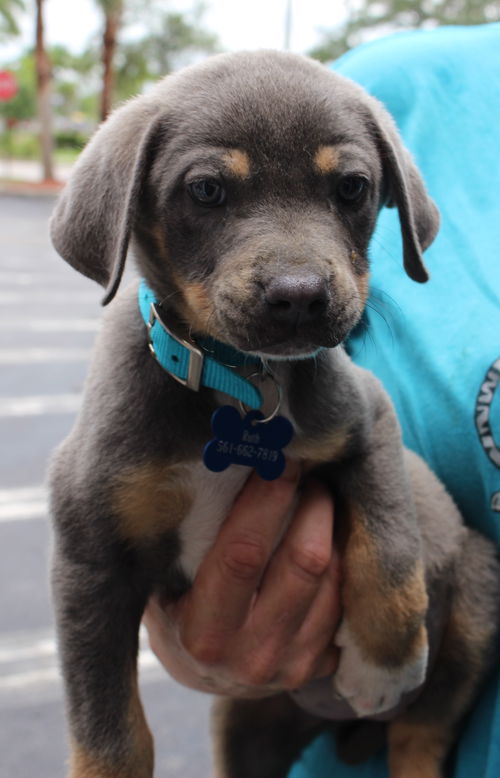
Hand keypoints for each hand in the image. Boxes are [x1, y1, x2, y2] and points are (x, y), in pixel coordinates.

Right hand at [143, 462, 340, 696]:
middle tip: (308, 472)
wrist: (205, 674)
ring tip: (316, 498)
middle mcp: (252, 657)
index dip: (267, 499)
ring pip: (334, 578)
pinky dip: (342, 561)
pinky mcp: (320, 668)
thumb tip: (221, 464)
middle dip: (313, 504)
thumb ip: (190, 540)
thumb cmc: (178, 609)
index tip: (280, 459)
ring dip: (332, 528)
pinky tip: (326, 537)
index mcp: (203, 632)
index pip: (244, 553)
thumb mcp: (165, 581)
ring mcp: (291, 666)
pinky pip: (346, 601)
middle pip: (305, 562)